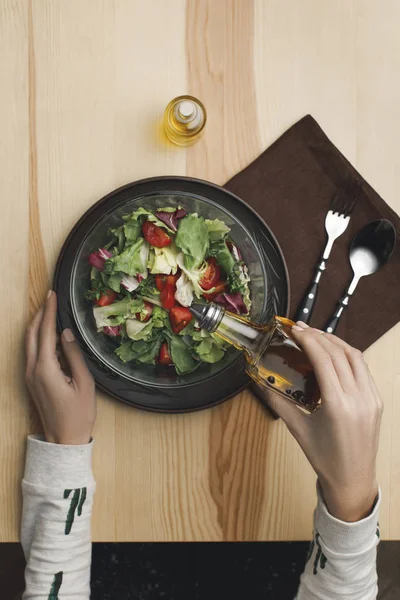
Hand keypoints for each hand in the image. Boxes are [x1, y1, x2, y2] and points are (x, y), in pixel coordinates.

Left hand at [25, 291, 95, 444]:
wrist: (64, 440)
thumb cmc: (78, 415)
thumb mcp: (84, 383)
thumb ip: (74, 356)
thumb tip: (66, 334)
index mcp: (45, 368)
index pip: (46, 332)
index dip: (50, 312)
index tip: (52, 295)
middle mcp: (33, 370)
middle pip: (31, 334)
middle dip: (40, 314)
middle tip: (49, 298)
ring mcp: (30, 376)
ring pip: (29, 343)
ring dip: (37, 325)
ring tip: (49, 311)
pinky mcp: (32, 381)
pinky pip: (32, 353)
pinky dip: (38, 338)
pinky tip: (50, 335)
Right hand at [268, 322, 382, 521]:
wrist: (352, 480)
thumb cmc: (324, 458)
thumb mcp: (297, 429)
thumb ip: (277, 401)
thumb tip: (259, 381)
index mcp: (338, 405)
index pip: (324, 359)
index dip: (308, 339)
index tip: (295, 329)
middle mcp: (358, 398)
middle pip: (339, 353)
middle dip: (319, 336)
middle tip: (300, 328)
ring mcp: (371, 398)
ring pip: (355, 356)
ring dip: (335, 341)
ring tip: (316, 335)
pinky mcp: (377, 400)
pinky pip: (363, 369)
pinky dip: (348, 355)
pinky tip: (334, 352)